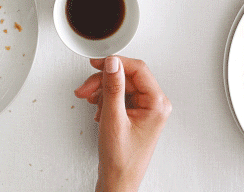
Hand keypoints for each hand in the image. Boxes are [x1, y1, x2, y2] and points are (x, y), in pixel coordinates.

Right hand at [74, 56, 171, 191]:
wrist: (118, 181)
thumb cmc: (121, 159)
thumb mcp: (113, 118)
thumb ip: (113, 88)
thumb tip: (113, 63)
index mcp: (157, 104)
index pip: (137, 69)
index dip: (115, 63)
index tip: (97, 63)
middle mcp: (154, 105)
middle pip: (126, 77)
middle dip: (103, 81)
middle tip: (86, 88)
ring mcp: (145, 109)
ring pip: (120, 85)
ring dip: (101, 91)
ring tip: (89, 100)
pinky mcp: (136, 114)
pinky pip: (119, 96)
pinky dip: (104, 99)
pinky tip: (97, 110)